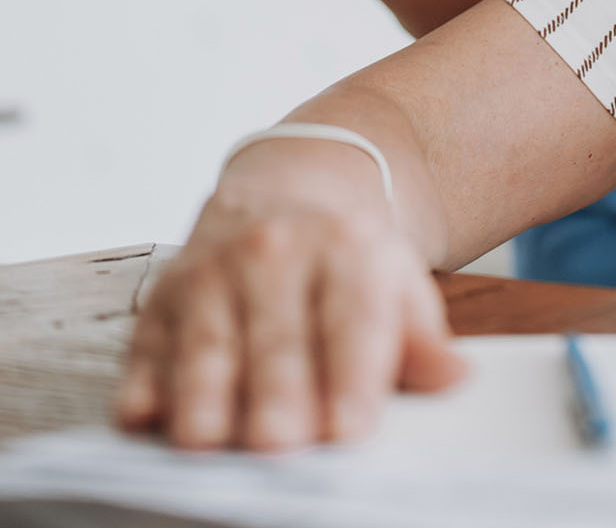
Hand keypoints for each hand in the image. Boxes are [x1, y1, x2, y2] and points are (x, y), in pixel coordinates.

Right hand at [116, 145, 463, 449]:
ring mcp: (216, 270)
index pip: (352, 321)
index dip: (350, 379)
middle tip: (277, 444)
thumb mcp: (398, 283)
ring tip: (205, 438)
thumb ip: (421, 339)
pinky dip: (145, 378)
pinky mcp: (167, 294)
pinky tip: (143, 412)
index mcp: (348, 250)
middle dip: (276, 393)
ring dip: (204, 391)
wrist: (289, 189)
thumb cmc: (347, 261)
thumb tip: (453, 375)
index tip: (348, 431)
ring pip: (208, 340)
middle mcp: (277, 253)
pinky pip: (150, 341)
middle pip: (277, 339)